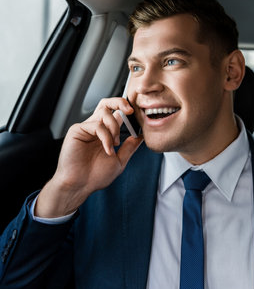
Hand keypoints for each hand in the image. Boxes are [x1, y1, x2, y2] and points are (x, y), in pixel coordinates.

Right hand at [35, 98, 142, 216]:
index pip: (115, 113)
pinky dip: (106, 137)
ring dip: (115, 127)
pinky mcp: (77, 130)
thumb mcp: (119, 161)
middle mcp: (95, 128)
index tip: (137, 115)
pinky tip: (108, 149)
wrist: (80, 186)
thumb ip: (129, 147)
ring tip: (115, 144)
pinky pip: (96, 125)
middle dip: (120, 102)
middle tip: (130, 110)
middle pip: (106, 104)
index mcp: (105, 134)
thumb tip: (141, 136)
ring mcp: (86, 128)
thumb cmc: (95, 176)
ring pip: (104, 112)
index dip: (126, 110)